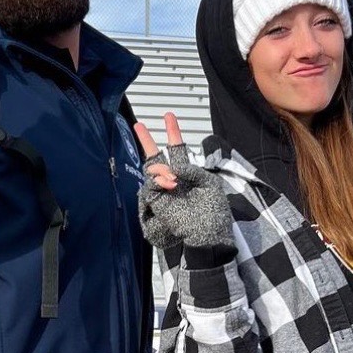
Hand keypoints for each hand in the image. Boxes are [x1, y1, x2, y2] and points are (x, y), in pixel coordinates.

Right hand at [135, 113, 233, 250]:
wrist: (206, 235)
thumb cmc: (213, 212)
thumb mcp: (209, 184)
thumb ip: (193, 170)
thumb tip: (174, 167)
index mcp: (189, 174)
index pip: (178, 150)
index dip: (173, 133)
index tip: (168, 116)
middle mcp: (174, 180)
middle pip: (157, 156)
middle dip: (147, 140)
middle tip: (138, 125)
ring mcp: (164, 191)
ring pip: (152, 169)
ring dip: (161, 169)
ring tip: (173, 180)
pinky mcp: (157, 202)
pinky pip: (150, 185)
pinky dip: (158, 181)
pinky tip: (170, 184)